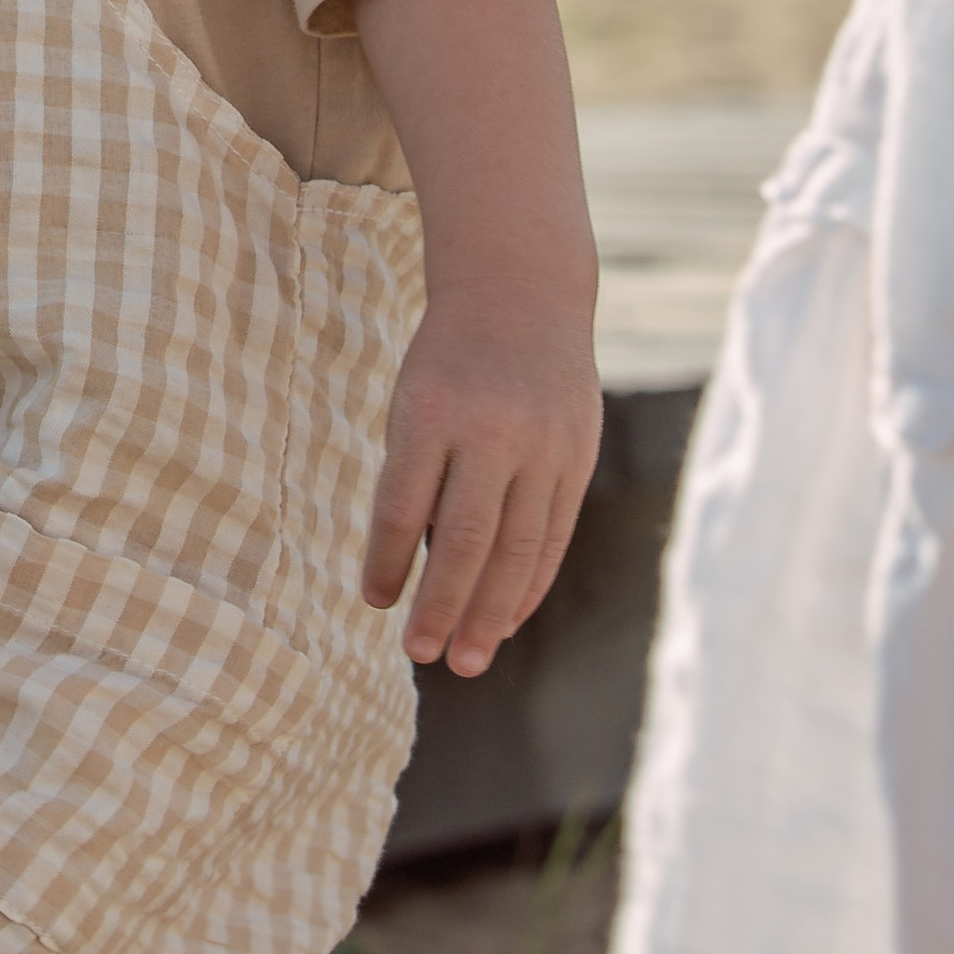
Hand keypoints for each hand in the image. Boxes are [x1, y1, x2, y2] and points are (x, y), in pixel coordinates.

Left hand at [362, 289, 601, 674]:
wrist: (522, 294)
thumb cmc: (448, 361)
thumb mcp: (415, 400)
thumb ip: (417, 478)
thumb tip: (414, 576)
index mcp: (431, 410)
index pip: (403, 506)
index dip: (388, 562)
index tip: (376, 604)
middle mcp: (491, 430)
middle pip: (464, 539)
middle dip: (442, 606)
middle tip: (421, 655)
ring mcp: (543, 446)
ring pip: (516, 549)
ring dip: (490, 613)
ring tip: (466, 659)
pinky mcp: (577, 457)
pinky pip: (552, 535)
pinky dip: (529, 583)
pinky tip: (507, 619)